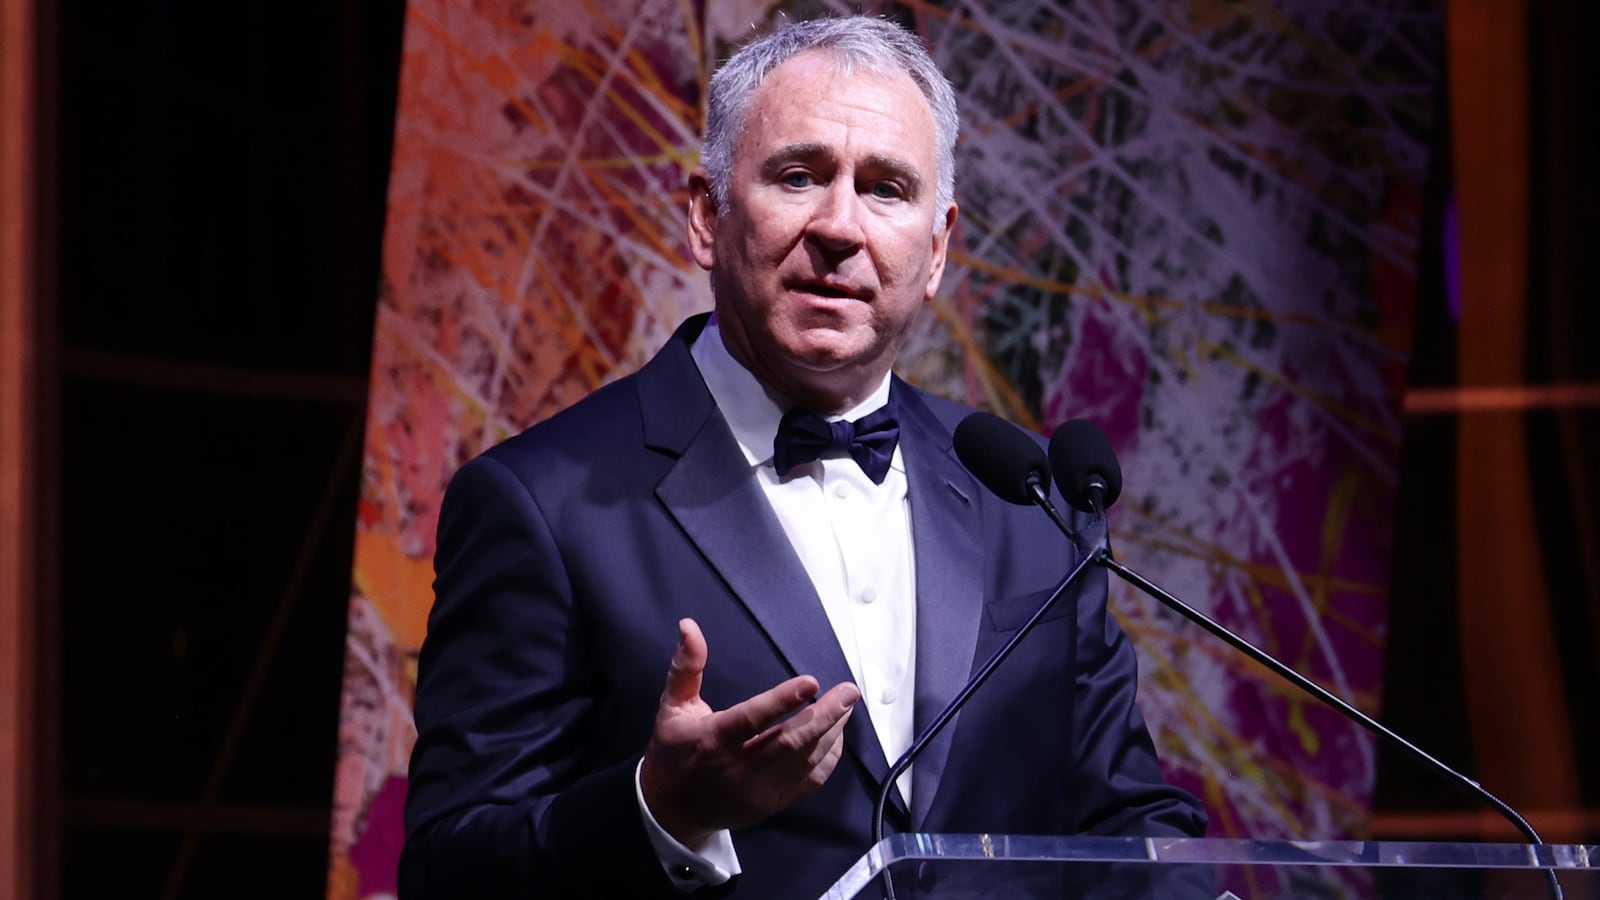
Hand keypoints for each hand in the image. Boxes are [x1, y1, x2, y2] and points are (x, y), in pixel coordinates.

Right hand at [639, 618, 859, 845]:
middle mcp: (739, 767)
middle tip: (849, 691)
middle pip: (789, 741)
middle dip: (824, 715)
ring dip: (831, 732)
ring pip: (804, 760)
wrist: (673, 809)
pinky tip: (837, 735)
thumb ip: (686, 667)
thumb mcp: (672, 706)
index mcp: (714, 739)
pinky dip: (829, 757)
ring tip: (847, 706)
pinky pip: (810, 781)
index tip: (811, 682)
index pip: (751, 718)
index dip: (781, 701)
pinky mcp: (773, 802)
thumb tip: (689, 626)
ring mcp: (759, 789)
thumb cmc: (674, 750)